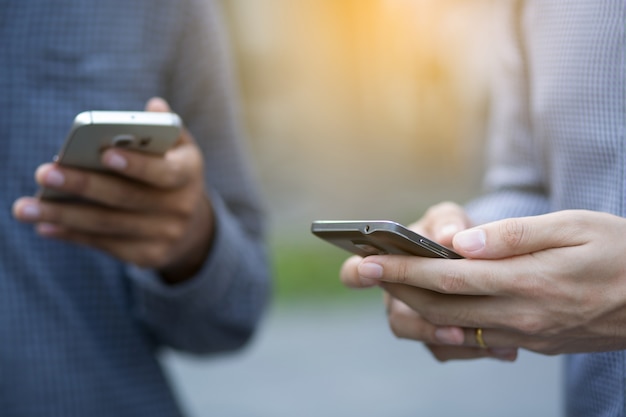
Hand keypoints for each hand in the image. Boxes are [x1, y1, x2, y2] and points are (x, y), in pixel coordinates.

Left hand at [12, 97, 212, 282]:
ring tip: (24, 208)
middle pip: (126, 198)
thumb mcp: (178, 149)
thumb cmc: (172, 173)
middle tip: (44, 173)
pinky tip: (44, 226)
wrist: (192, 227)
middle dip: (83, 185)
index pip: (164, 171)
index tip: (105, 153)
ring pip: (108, 224)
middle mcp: (182, 208)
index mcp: (189, 173)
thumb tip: (154, 108)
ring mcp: (165, 235)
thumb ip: (164, 128)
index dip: (136, 165)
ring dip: (64, 216)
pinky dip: (72, 235)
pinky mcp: (148, 256)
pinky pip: (105, 245)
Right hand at [341, 202, 515, 360]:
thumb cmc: (454, 232)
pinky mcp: (441, 338)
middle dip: (422, 324)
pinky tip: (503, 347)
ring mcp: (417, 319)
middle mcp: (397, 297)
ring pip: (425, 339)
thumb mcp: (450, 219)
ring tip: (474, 336)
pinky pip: (450, 351)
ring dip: (447, 340)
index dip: (356, 274)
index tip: (368, 268)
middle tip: (450, 326)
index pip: (356, 272)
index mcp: (387, 265)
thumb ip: (448, 222)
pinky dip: (474, 349)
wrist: (482, 255)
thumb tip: (450, 237)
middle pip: (398, 318)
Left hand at [352, 210, 625, 355]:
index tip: (367, 260)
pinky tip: (433, 306)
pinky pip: (478, 337)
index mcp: (527, 282)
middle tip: (359, 272)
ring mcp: (527, 335)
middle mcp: (521, 315)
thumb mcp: (574, 227)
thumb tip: (460, 244)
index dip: (403, 268)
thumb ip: (513, 236)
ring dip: (415, 305)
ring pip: (453, 325)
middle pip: (440, 306)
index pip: (447, 276)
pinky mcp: (534, 343)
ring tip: (388, 284)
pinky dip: (447, 322)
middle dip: (394, 288)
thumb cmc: (621, 251)